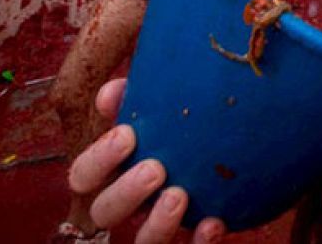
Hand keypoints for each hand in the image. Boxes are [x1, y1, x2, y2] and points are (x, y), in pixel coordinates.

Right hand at [70, 78, 228, 243]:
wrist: (237, 147)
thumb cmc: (184, 122)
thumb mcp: (161, 106)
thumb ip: (136, 97)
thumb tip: (110, 93)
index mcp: (114, 171)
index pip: (84, 175)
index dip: (98, 160)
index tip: (128, 135)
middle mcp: (130, 203)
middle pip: (104, 212)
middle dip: (125, 193)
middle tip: (155, 169)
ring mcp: (159, 224)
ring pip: (142, 242)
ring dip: (156, 224)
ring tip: (179, 196)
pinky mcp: (192, 238)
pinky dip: (198, 242)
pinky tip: (214, 222)